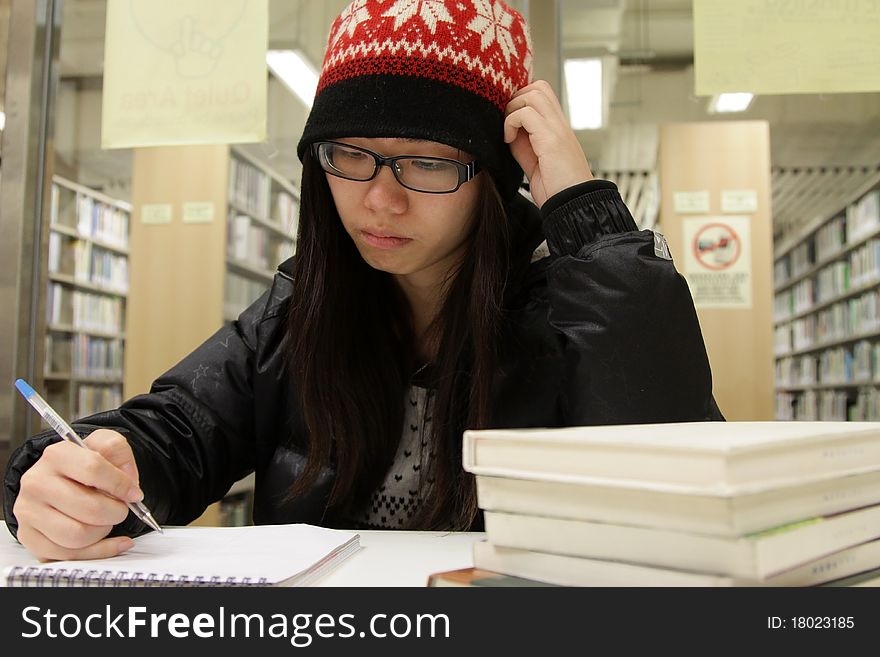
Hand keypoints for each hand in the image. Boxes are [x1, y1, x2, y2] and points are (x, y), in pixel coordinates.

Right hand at [13, 429, 142, 560]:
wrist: (60, 479)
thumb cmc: (84, 466)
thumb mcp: (104, 445)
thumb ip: (118, 451)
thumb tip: (128, 481)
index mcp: (56, 456)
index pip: (93, 469)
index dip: (121, 485)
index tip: (134, 494)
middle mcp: (37, 483)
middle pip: (90, 509)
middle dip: (116, 512)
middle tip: (120, 509)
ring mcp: (29, 512)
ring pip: (78, 535)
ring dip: (103, 532)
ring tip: (105, 521)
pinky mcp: (29, 537)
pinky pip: (68, 555)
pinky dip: (97, 551)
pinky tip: (109, 540)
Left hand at [504, 80, 593, 207]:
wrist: (573, 206)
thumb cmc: (557, 189)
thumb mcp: (535, 162)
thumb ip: (524, 144)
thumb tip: (509, 130)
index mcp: (557, 128)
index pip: (541, 94)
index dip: (521, 101)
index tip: (509, 123)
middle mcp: (560, 124)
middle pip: (538, 86)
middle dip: (516, 100)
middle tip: (508, 126)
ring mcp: (557, 129)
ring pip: (533, 93)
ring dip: (513, 109)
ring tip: (509, 134)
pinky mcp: (551, 139)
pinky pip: (525, 113)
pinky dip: (511, 123)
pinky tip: (509, 141)